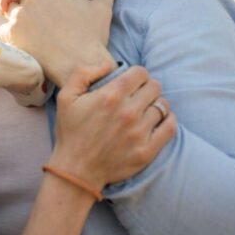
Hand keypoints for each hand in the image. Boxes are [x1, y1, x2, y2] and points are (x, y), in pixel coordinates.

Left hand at [0, 0, 116, 85]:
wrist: (80, 65)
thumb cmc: (92, 37)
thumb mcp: (102, 10)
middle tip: (32, 9)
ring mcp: (20, 16)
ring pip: (9, 7)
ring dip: (16, 13)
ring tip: (24, 24)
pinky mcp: (12, 34)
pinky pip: (3, 29)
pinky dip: (9, 33)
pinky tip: (19, 40)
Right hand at [49, 65, 175, 190]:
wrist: (76, 170)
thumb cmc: (70, 131)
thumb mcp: (65, 96)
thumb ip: (83, 72)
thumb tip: (107, 64)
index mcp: (110, 96)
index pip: (140, 73)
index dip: (136, 74)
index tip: (131, 82)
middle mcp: (128, 112)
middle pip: (154, 87)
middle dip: (147, 87)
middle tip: (138, 95)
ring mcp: (139, 133)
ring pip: (162, 106)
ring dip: (156, 104)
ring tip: (146, 109)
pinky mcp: (147, 150)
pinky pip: (170, 127)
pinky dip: (168, 120)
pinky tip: (158, 120)